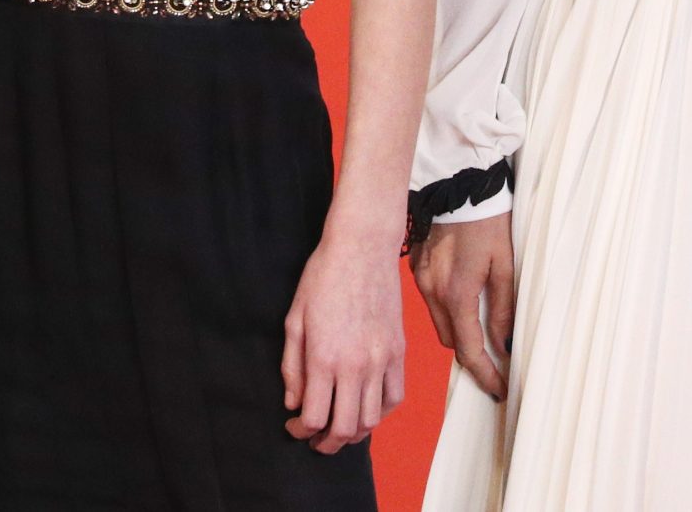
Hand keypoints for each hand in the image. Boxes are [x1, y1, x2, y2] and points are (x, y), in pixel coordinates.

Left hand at [282, 227, 406, 454]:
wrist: (362, 248)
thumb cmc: (322, 277)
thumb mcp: (294, 319)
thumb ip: (292, 366)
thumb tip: (294, 403)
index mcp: (323, 358)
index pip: (314, 417)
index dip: (301, 430)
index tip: (294, 426)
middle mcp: (355, 366)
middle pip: (345, 428)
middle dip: (327, 444)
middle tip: (315, 441)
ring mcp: (381, 361)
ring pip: (372, 419)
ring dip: (354, 434)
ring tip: (340, 429)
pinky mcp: (399, 352)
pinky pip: (395, 398)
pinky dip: (381, 414)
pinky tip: (367, 410)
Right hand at [410, 212, 513, 398]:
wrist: (458, 183)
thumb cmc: (488, 220)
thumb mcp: (506, 265)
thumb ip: (503, 309)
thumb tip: (503, 345)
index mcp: (457, 293)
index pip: (470, 350)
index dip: (485, 374)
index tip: (499, 389)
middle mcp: (433, 291)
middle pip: (451, 341)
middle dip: (472, 355)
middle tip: (495, 362)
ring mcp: (421, 279)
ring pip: (439, 323)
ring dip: (458, 332)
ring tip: (481, 331)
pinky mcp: (416, 267)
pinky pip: (431, 301)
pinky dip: (447, 310)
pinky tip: (462, 299)